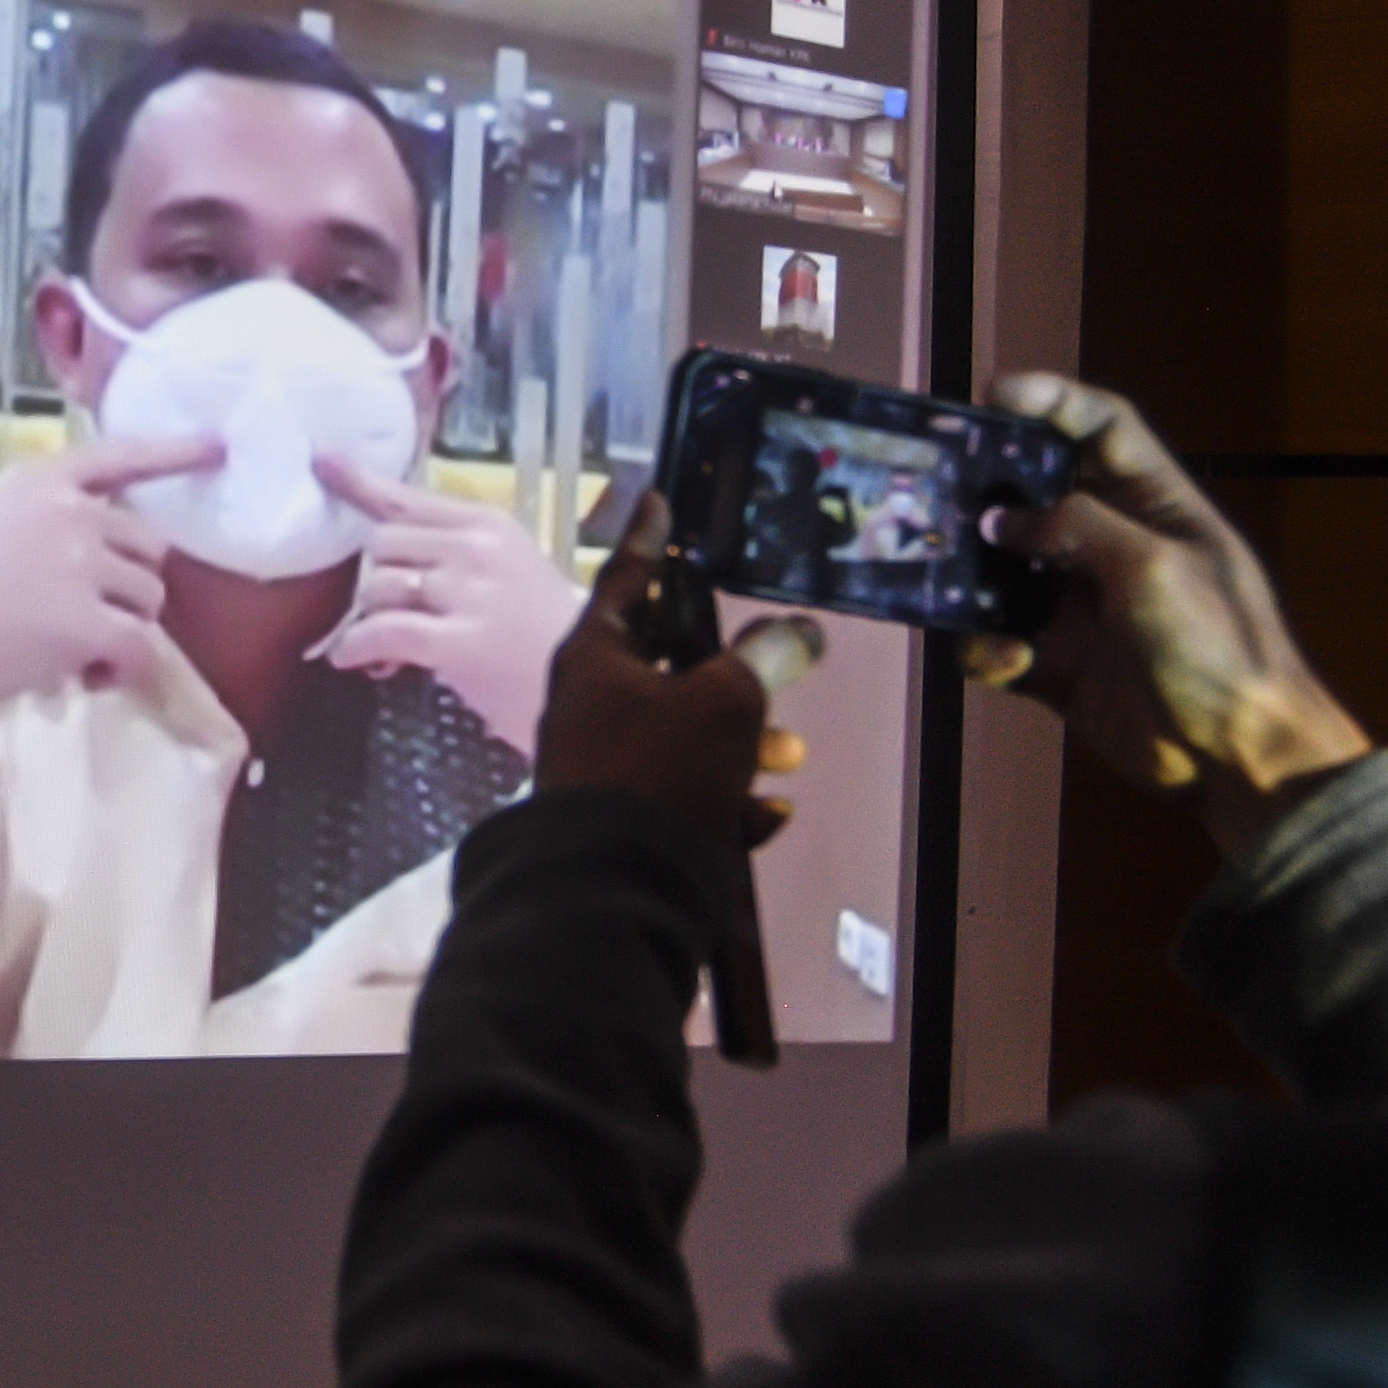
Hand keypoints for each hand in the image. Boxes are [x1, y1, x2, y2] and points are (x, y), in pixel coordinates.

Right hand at [0, 434, 221, 717]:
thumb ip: (37, 524)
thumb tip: (85, 556)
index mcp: (42, 480)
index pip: (122, 455)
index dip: (175, 451)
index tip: (218, 446)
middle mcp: (72, 514)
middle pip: (150, 547)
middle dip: (127, 585)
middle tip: (80, 619)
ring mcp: (83, 567)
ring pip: (149, 601)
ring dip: (121, 631)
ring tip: (67, 654)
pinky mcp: (88, 624)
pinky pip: (140, 650)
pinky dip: (118, 672)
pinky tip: (79, 679)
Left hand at [312, 455, 592, 752]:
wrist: (595, 692)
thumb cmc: (550, 635)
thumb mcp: (511, 573)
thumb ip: (458, 556)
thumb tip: (392, 563)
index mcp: (489, 525)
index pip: (409, 497)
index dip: (359, 482)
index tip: (323, 461)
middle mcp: (476, 549)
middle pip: (383, 542)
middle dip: (373, 578)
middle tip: (386, 612)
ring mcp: (468, 594)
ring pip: (378, 585)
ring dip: (367, 617)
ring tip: (382, 648)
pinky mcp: (459, 642)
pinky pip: (383, 631)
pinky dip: (358, 646)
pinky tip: (353, 661)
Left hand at [531, 497, 811, 849]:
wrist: (613, 890)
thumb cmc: (660, 770)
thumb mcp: (726, 702)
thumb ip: (763, 659)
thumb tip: (798, 632)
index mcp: (594, 656)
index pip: (628, 577)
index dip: (649, 537)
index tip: (656, 497)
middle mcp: (589, 703)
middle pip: (663, 661)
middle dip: (728, 665)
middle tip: (771, 654)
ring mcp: (602, 764)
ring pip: (682, 732)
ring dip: (740, 741)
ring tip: (788, 756)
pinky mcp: (622, 820)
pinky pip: (683, 793)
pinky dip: (727, 800)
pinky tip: (768, 815)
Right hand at [971, 372, 1370, 855]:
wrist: (1239, 756)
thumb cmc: (1216, 644)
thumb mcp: (1154, 565)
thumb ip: (1078, 527)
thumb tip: (1005, 520)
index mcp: (1157, 506)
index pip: (1104, 430)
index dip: (1054, 401)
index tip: (995, 394)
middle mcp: (1114, 547)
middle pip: (1041, 495)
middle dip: (991, 487)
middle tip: (937, 481)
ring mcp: (1082, 609)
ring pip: (1006, 572)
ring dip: (973, 573)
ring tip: (939, 572)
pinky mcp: (1058, 667)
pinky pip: (1000, 645)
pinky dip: (988, 650)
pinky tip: (1001, 660)